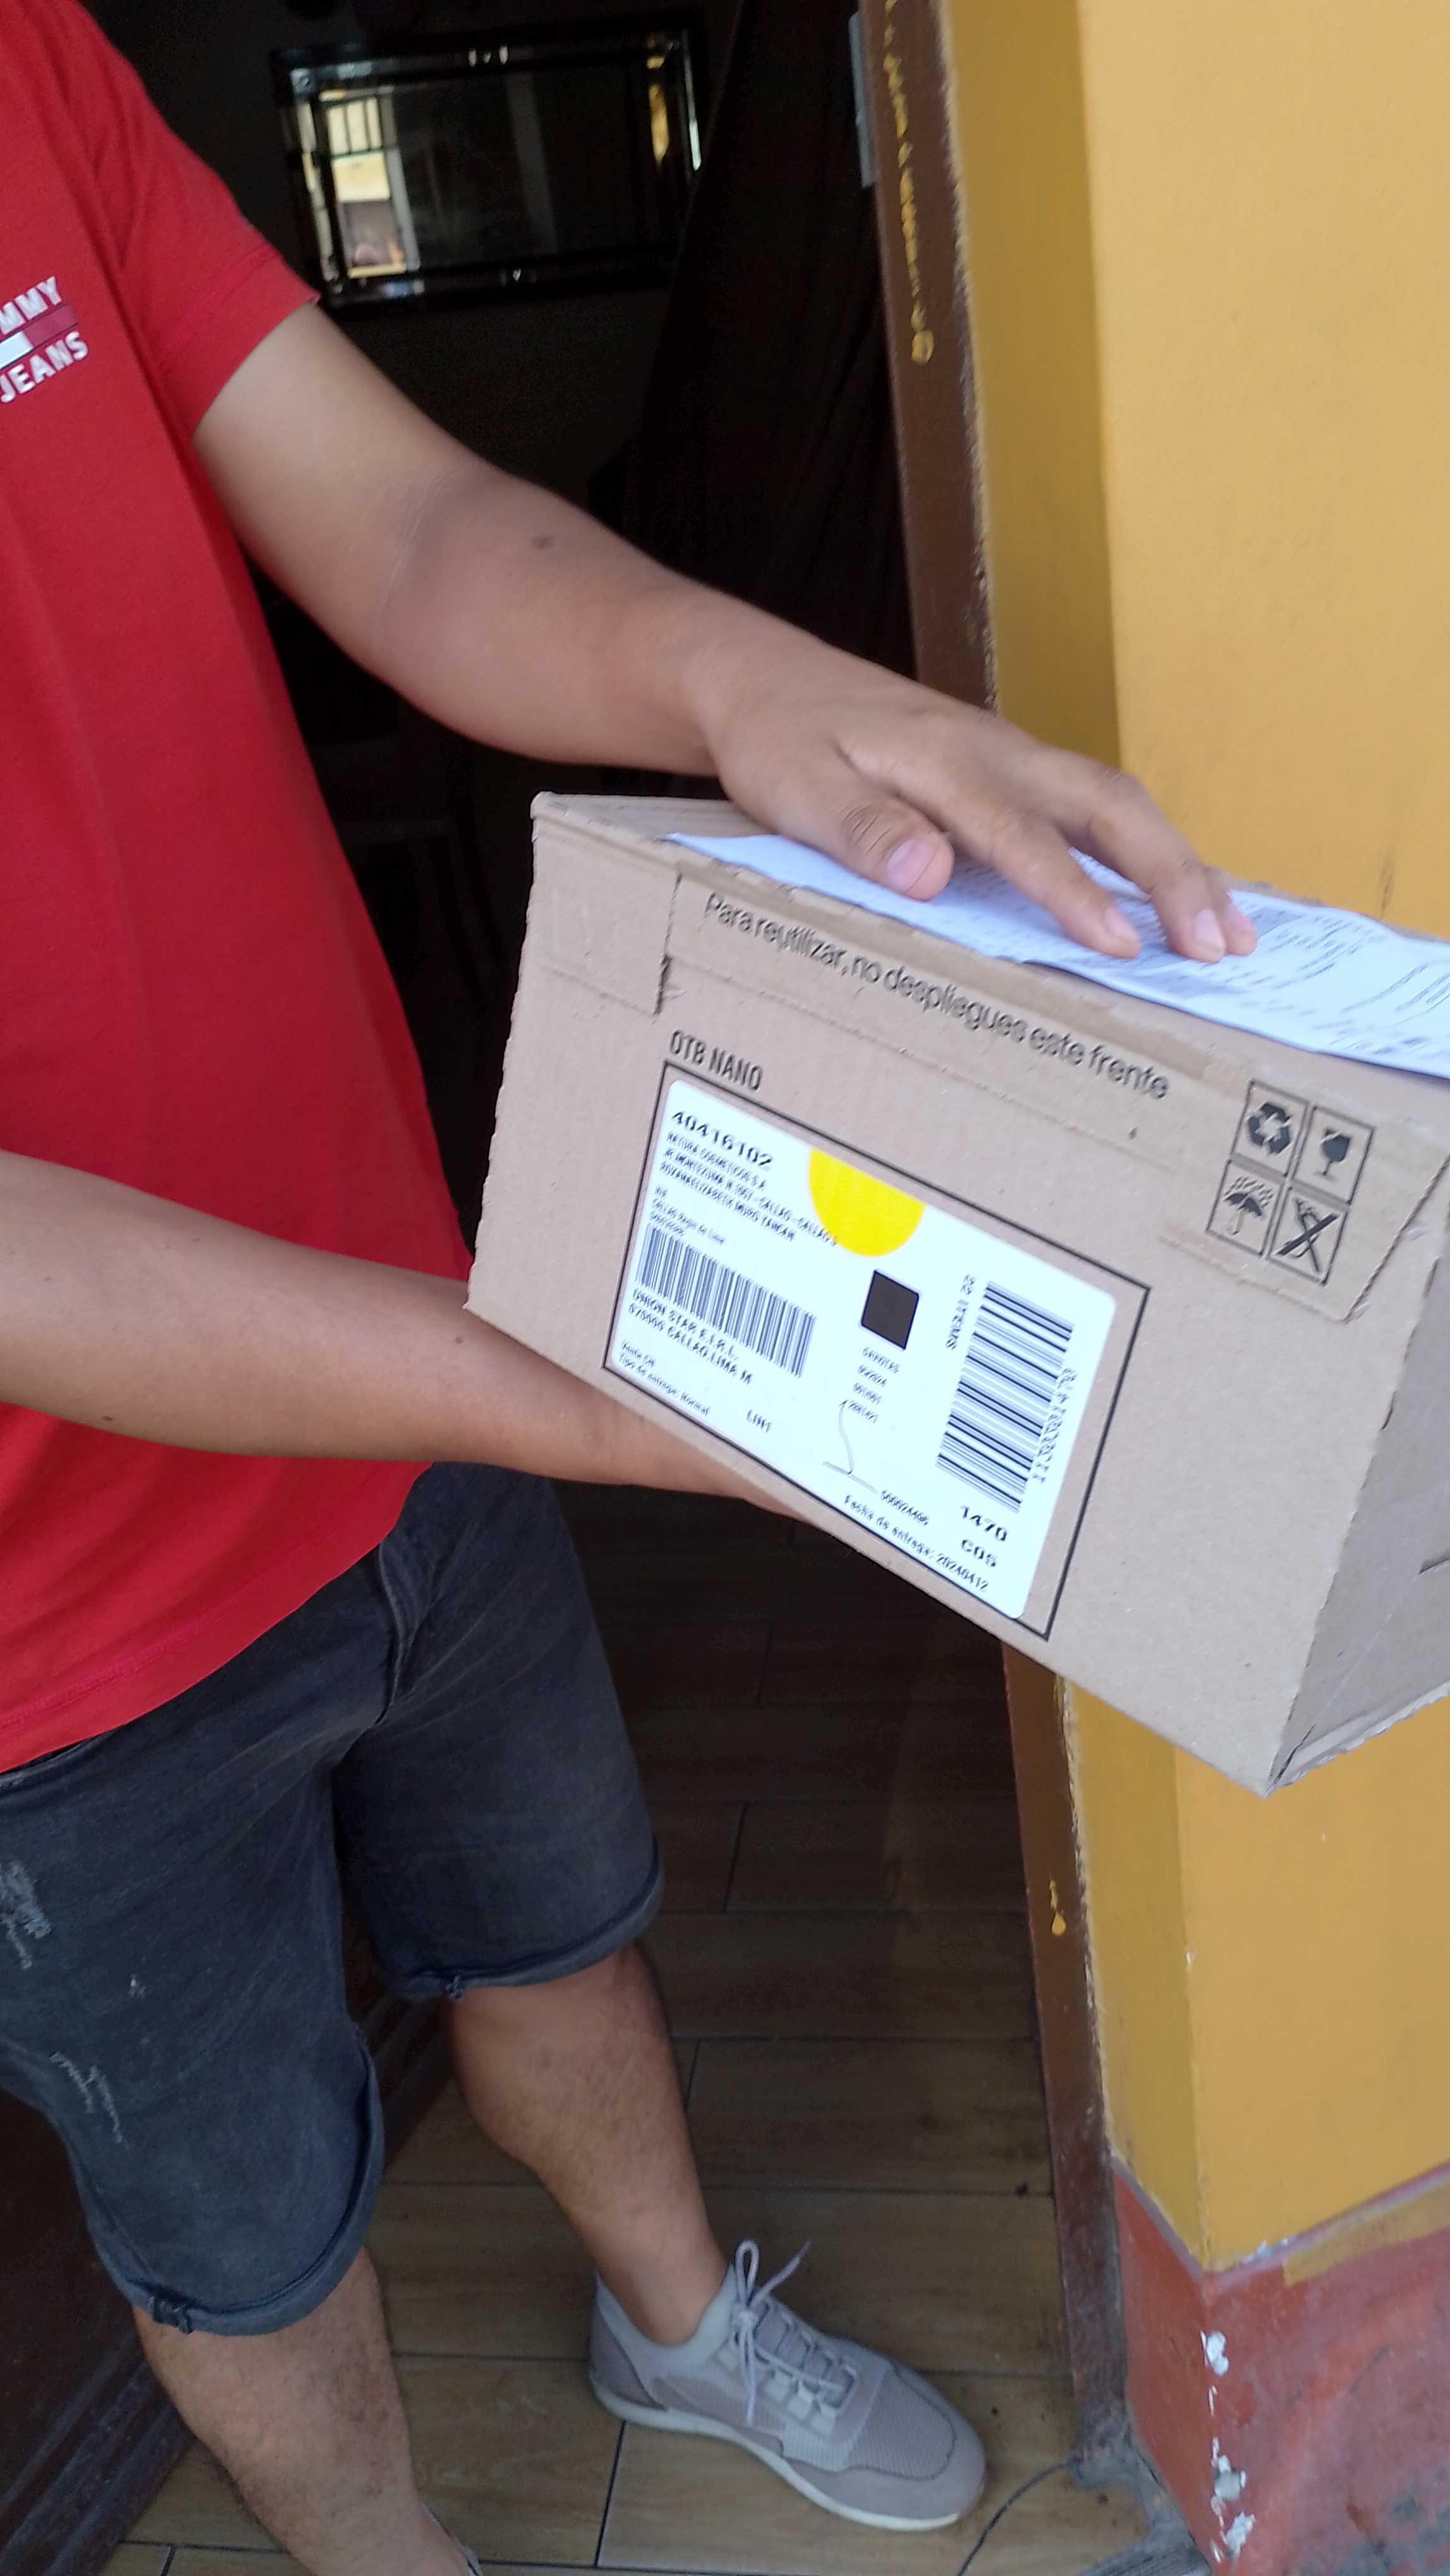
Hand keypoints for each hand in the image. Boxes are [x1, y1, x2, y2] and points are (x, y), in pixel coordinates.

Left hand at [699, 644, 1256, 964]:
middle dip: (1172, 873)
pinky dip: (1151, 848)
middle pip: (1109, 806)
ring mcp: (1016, 759)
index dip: (1075, 893)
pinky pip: (1099, 807)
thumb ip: (863, 830)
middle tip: (1217, 943)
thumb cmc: (780, 739)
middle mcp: (1000, 754)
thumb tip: (930, 871)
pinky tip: (1181, 891)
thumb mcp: (797, 789)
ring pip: (1119, 803)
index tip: (1122, 944)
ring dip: (1179, 862)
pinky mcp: (1016, 772)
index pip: (1024, 835)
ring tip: (1229, 929)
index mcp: (947, 762)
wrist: (768, 681)